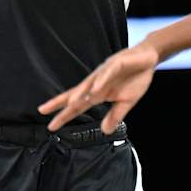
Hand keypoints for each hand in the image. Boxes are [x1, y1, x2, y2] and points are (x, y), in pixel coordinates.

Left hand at [39, 42, 158, 131]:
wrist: (148, 58)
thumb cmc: (135, 78)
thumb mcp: (126, 102)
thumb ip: (115, 116)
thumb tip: (105, 131)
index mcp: (98, 92)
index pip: (78, 106)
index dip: (64, 115)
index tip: (51, 126)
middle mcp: (97, 82)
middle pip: (76, 93)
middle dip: (60, 102)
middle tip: (43, 110)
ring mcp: (105, 72)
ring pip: (88, 83)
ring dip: (79, 94)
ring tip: (69, 104)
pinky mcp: (117, 64)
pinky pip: (107, 73)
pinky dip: (100, 81)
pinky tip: (95, 90)